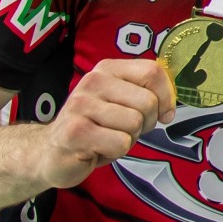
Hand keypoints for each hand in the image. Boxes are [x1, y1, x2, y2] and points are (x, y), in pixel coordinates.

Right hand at [39, 58, 175, 189]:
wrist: (52, 151)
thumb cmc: (96, 126)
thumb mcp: (122, 102)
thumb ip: (146, 94)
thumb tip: (170, 108)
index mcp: (107, 69)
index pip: (152, 72)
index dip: (167, 96)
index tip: (163, 113)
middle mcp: (92, 82)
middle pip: (148, 102)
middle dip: (146, 123)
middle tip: (125, 130)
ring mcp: (81, 106)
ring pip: (135, 123)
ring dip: (129, 138)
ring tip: (107, 137)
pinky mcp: (75, 132)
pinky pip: (120, 143)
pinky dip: (115, 152)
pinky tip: (97, 148)